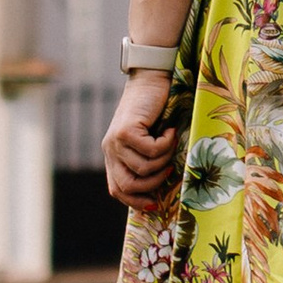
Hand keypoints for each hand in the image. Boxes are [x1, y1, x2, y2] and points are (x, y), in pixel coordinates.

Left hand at [101, 72, 181, 205]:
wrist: (151, 79)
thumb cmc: (155, 111)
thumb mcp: (149, 141)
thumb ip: (147, 161)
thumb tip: (160, 192)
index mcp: (113, 156)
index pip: (117, 189)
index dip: (135, 201)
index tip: (155, 204)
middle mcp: (109, 150)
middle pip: (127, 185)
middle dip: (153, 184)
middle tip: (170, 169)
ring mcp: (115, 141)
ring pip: (143, 168)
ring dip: (165, 159)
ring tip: (172, 142)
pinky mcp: (125, 131)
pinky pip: (151, 150)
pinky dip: (167, 144)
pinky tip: (171, 130)